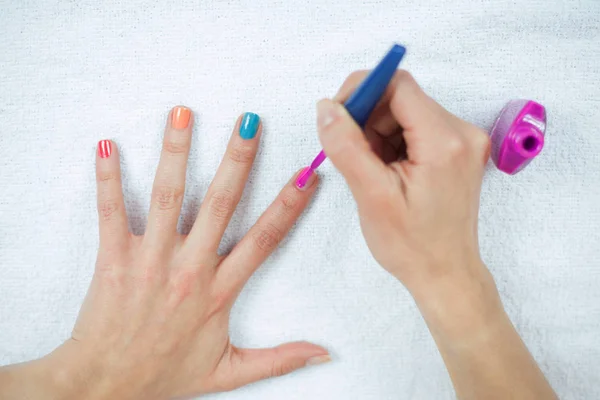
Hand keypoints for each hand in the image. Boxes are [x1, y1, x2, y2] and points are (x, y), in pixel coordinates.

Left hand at [22, 108, 328, 399]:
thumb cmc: (165, 374)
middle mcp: (189, 269)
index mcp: (219, 291)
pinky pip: (110, 212)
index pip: (264, 239)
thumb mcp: (229, 372)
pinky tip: (107, 146)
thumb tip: (323, 353)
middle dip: (237, 159)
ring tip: (184, 114)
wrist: (106, 385)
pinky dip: (107, 178)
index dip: (288, 205)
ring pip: (168, 197)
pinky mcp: (114, 258)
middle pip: (221, 204)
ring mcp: (151, 260)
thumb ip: (279, 359)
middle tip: (249, 122)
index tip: (306, 174)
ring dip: (176, 153)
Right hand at [317, 71, 555, 398]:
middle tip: (352, 153)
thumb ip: (346, 145)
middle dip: (368, 117)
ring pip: (404, 111)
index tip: (337, 117)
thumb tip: (326, 107)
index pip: (398, 84)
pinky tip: (386, 170)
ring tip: (372, 170)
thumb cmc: (412, 245)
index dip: (362, 92)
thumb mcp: (371, 195)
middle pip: (401, 97)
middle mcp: (461, 133)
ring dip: (378, 131)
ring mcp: (462, 140)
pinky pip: (414, 127)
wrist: (445, 274)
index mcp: (444, 141)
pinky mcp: (456, 150)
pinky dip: (392, 141)